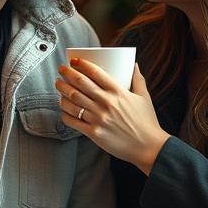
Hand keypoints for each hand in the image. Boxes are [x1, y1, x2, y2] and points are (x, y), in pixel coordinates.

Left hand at [56, 59, 168, 174]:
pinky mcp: (93, 133)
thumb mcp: (144, 97)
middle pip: (80, 83)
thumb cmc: (146, 123)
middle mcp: (106, 103)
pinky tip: (63, 108)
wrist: (148, 147)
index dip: (81, 64)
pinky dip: (65, 113)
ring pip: (73, 100)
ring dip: (62, 91)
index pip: (95, 72)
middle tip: (62, 69)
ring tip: (59, 86)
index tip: (74, 61)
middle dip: (67, 73)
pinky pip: (73, 120)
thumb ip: (138, 79)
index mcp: (118, 92)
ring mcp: (98, 118)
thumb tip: (134, 64)